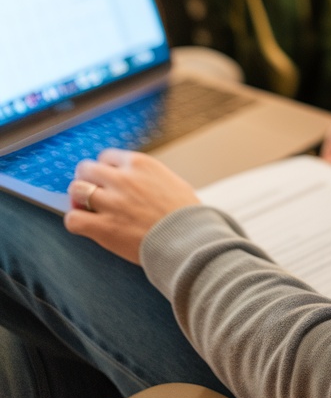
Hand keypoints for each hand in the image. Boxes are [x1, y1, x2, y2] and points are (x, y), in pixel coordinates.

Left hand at [64, 150, 200, 263]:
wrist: (190, 240)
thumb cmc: (186, 215)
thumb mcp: (170, 181)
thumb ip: (148, 177)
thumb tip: (136, 181)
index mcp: (140, 164)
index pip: (106, 157)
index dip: (104, 170)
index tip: (106, 181)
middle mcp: (123, 178)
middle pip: (86, 168)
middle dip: (86, 180)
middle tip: (91, 193)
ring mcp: (112, 202)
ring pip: (76, 189)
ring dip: (78, 199)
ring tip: (87, 209)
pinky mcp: (104, 227)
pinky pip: (73, 219)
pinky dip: (75, 221)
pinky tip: (86, 226)